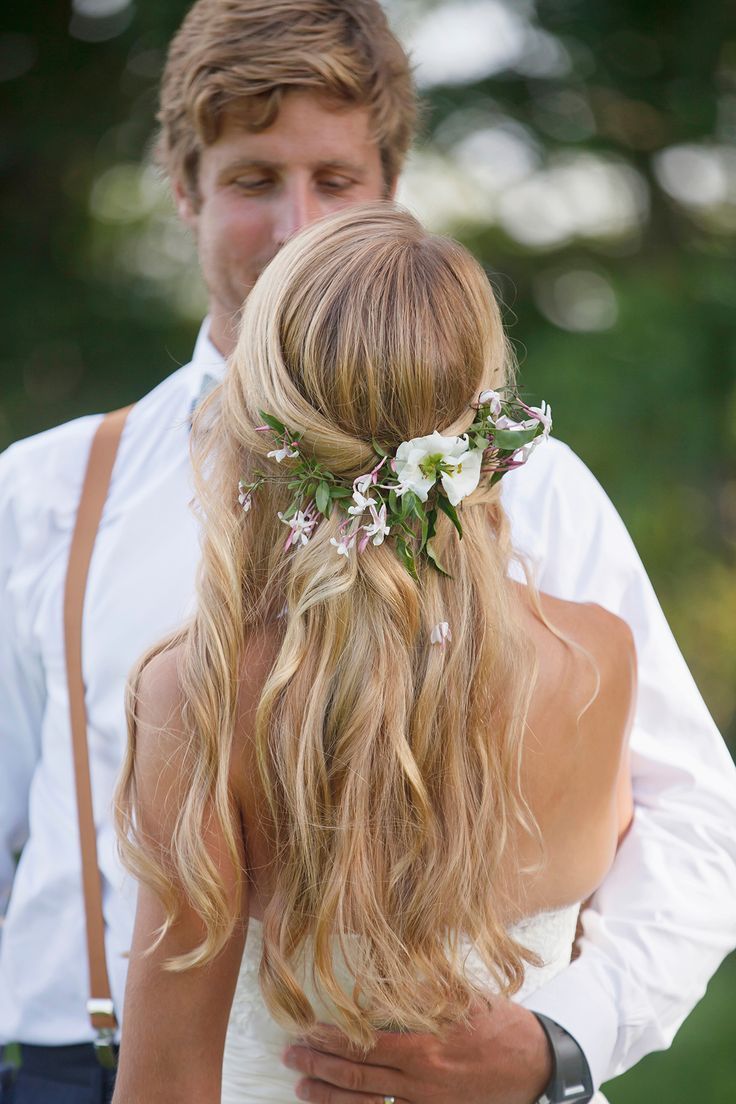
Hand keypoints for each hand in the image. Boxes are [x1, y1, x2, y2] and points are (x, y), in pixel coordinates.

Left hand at [282, 998, 551, 1103]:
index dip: (332, 1039)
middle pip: (358, 1078)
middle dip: (320, 1066)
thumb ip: (424, 992)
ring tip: (302, 1086)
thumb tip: (385, 978)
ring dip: (330, 1097)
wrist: (537, 1065)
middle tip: (291, 1057)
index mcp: (425, 1047)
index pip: (365, 1044)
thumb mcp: (464, 999)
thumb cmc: (500, 1027)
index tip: (306, 1030)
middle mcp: (420, 1082)